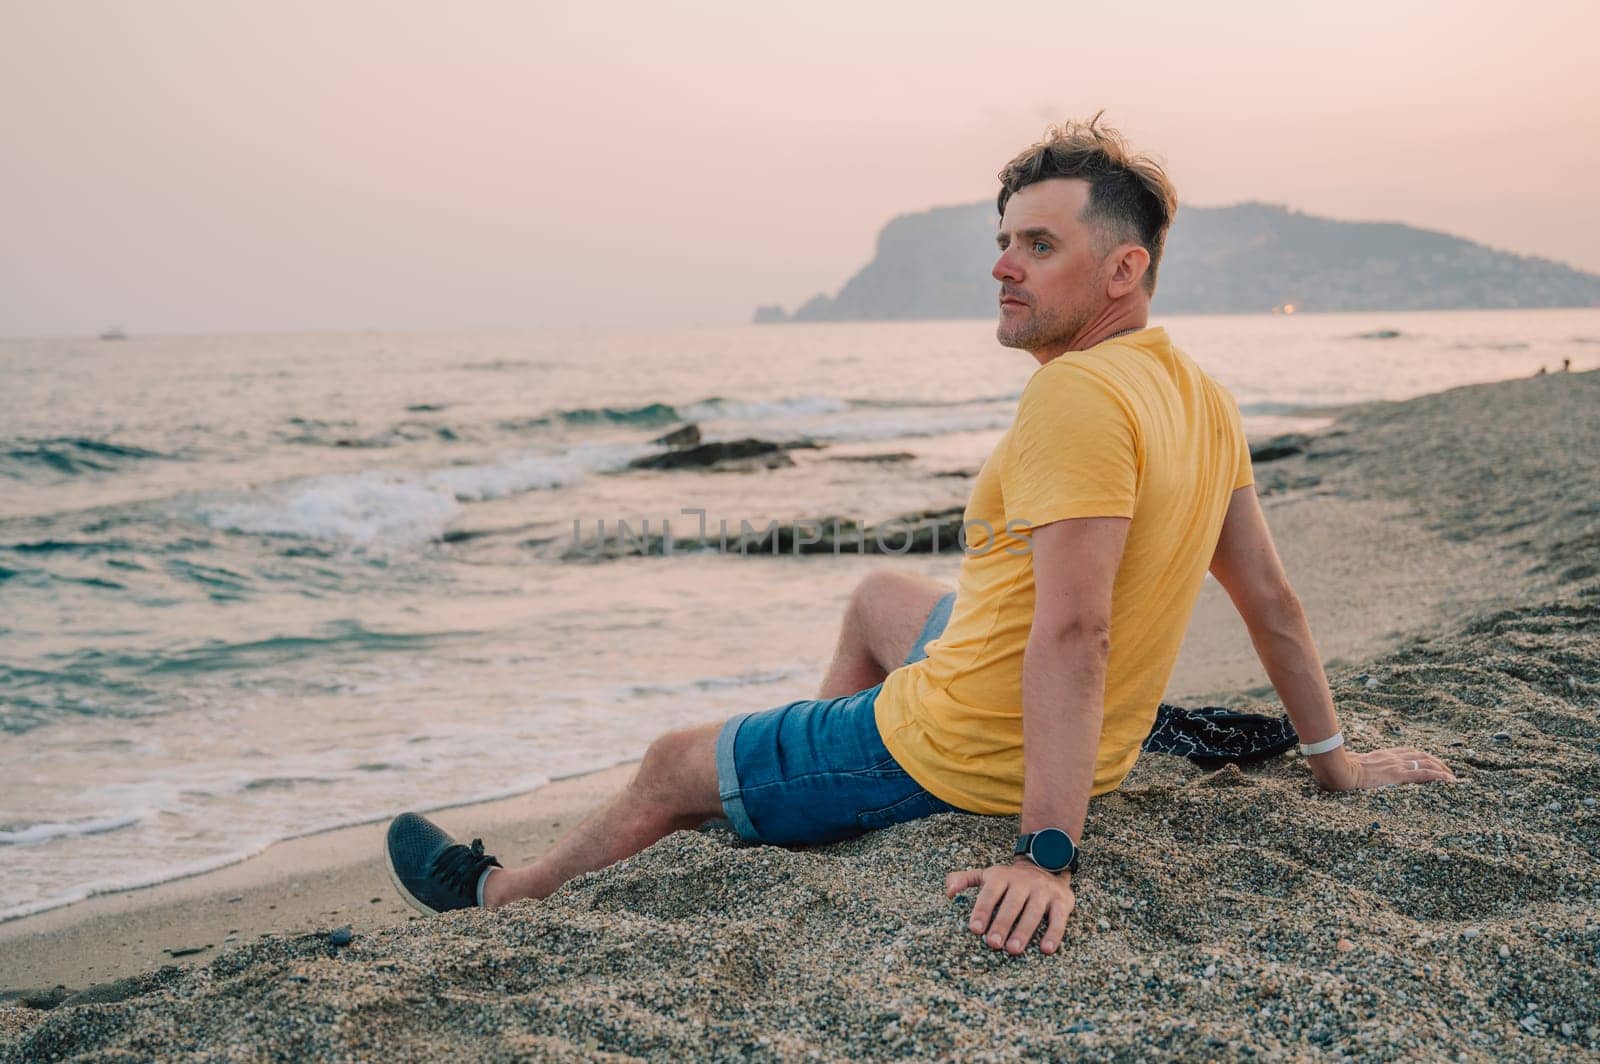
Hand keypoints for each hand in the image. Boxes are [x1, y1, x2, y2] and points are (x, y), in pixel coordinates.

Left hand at [945, 860, 1074, 955]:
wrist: (1047, 863)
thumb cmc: (1010, 879)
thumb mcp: (987, 875)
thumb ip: (965, 880)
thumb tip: (948, 892)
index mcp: (1002, 877)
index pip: (990, 893)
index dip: (982, 910)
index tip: (975, 929)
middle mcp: (1023, 882)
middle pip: (1011, 904)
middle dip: (1002, 924)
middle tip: (994, 944)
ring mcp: (1043, 891)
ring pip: (1033, 912)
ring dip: (1024, 931)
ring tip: (1014, 950)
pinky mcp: (1062, 901)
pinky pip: (1058, 918)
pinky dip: (1054, 933)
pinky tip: (1046, 949)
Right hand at [1314, 746, 1455, 790]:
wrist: (1338, 770)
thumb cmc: (1338, 769)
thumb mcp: (1350, 766)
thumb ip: (1354, 766)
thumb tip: (1345, 770)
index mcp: (1382, 755)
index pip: (1407, 752)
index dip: (1421, 756)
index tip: (1430, 762)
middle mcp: (1392, 757)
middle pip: (1421, 755)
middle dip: (1436, 762)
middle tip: (1447, 772)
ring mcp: (1396, 765)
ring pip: (1426, 762)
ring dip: (1442, 769)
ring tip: (1452, 778)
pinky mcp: (1398, 774)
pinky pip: (1424, 773)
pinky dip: (1439, 776)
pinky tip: (1449, 781)